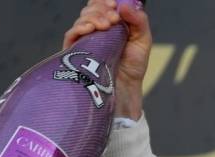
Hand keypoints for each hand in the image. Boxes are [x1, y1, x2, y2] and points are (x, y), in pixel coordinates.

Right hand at [62, 0, 151, 119]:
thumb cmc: (133, 67)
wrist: (125, 89)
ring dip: (93, 17)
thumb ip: (139, 21)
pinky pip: (71, 34)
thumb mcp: (142, 40)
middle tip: (114, 19)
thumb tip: (124, 5)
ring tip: (106, 26)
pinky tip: (90, 29)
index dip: (104, 2)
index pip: (100, 5)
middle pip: (90, 10)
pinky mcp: (75, 52)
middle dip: (101, 10)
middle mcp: (95, 30)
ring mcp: (84, 40)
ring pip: (82, 19)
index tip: (114, 4)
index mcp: (110, 25)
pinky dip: (80, 28)